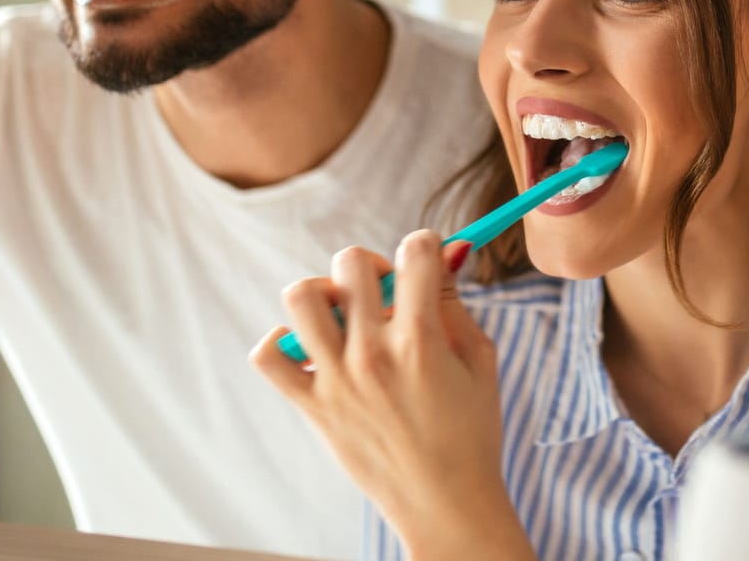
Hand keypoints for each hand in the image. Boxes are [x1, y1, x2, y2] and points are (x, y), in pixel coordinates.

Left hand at [253, 231, 534, 560]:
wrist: (445, 504)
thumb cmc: (471, 433)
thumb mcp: (479, 360)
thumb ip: (455, 303)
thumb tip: (445, 250)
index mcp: (420, 339)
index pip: (414, 251)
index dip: (426, 245)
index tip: (426, 260)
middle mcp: (371, 353)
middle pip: (351, 262)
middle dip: (373, 265)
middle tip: (386, 294)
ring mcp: (336, 379)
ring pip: (301, 297)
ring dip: (323, 292)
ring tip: (344, 315)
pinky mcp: (312, 406)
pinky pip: (268, 355)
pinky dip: (282, 341)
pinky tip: (311, 347)